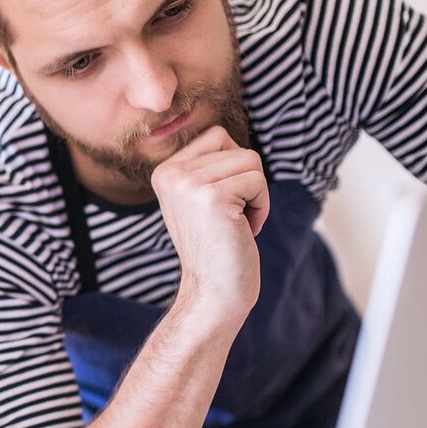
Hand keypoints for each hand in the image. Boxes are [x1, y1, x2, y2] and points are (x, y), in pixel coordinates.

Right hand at [150, 126, 268, 322]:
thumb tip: (224, 134)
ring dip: (256, 194)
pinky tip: (244, 231)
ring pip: (251, 161)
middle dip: (247, 181)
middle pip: (236, 146)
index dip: (233, 168)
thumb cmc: (216, 247)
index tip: (222, 205)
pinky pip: (258, 181)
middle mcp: (171, 174)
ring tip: (237, 224)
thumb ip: (207, 166)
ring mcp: (190, 185)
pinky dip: (261, 207)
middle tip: (231, 217)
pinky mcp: (214, 198)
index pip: (217, 136)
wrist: (213, 293)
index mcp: (165, 171)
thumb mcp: (199, 198)